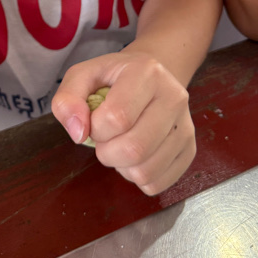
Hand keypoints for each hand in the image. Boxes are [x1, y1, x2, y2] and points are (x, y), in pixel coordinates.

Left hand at [51, 49, 194, 194]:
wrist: (152, 77)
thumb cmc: (113, 78)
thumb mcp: (82, 76)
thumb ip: (68, 100)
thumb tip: (78, 133)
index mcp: (147, 73)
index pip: (117, 117)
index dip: (95, 128)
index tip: (94, 121)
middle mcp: (174, 97)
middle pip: (135, 149)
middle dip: (107, 153)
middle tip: (104, 139)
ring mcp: (185, 126)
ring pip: (146, 171)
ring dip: (121, 167)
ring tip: (120, 146)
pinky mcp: (190, 150)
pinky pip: (158, 184)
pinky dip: (137, 178)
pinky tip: (135, 158)